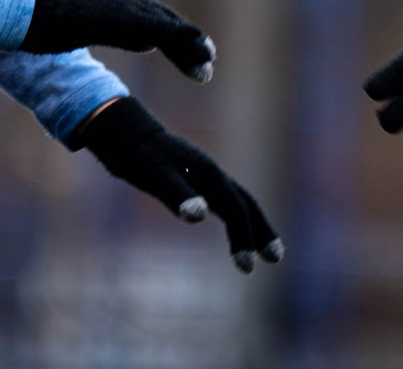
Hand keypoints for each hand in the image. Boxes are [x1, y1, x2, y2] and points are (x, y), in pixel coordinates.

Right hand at [20, 0, 214, 79]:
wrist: (25, 11)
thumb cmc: (47, 23)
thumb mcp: (92, 30)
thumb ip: (121, 33)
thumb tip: (149, 42)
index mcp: (118, 2)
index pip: (155, 22)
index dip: (178, 41)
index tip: (197, 59)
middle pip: (167, 22)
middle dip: (188, 46)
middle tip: (208, 66)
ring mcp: (123, 5)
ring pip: (167, 26)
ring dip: (188, 48)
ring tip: (206, 67)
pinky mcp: (120, 16)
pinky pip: (158, 27)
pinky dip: (180, 39)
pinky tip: (194, 51)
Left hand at [71, 96, 284, 271]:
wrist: (126, 134)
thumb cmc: (139, 157)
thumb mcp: (155, 177)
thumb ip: (176, 195)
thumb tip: (199, 216)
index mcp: (208, 173)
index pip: (235, 209)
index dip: (245, 238)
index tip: (248, 268)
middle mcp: (212, 173)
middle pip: (246, 203)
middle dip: (261, 230)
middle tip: (276, 259)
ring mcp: (206, 174)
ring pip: (238, 200)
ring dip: (252, 224)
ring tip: (264, 250)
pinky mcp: (196, 178)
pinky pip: (224, 199)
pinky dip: (235, 216)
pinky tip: (233, 227)